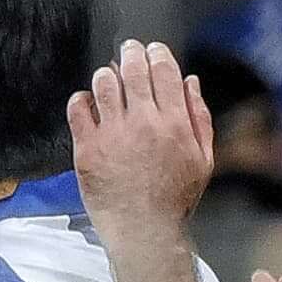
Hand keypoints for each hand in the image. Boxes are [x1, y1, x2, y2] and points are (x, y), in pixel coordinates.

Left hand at [69, 39, 216, 235]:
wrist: (145, 232)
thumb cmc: (174, 200)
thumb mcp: (203, 160)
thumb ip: (199, 118)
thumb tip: (190, 82)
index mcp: (175, 124)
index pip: (164, 71)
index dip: (157, 53)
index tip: (152, 50)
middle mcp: (144, 123)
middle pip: (133, 69)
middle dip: (130, 53)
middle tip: (128, 52)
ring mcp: (113, 134)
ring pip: (104, 83)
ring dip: (107, 74)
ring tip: (108, 79)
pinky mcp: (88, 148)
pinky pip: (78, 108)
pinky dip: (82, 99)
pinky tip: (88, 102)